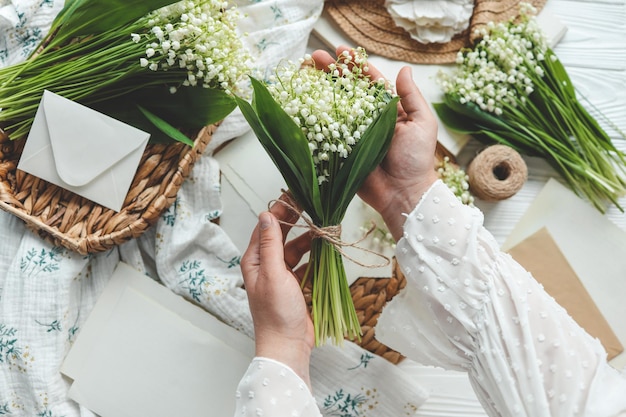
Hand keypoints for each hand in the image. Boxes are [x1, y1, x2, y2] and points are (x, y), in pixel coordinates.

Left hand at [241, 195, 314, 386]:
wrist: (288, 345)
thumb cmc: (276, 312)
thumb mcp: (273, 273)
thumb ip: (270, 244)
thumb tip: (266, 214)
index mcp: (255, 260)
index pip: (266, 226)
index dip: (280, 209)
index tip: (295, 194)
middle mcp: (266, 265)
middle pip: (282, 235)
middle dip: (297, 221)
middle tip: (313, 204)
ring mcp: (282, 275)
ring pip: (297, 249)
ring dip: (310, 239)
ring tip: (326, 228)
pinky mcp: (296, 285)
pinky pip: (307, 264)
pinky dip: (316, 256)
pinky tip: (327, 250)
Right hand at [312, 46, 438, 240]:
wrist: (403, 193)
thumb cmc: (416, 159)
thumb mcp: (421, 123)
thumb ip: (411, 97)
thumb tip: (404, 70)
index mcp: (387, 109)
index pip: (368, 81)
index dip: (354, 65)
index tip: (339, 50)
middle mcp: (367, 118)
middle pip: (346, 89)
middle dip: (330, 71)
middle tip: (313, 56)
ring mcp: (352, 133)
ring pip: (333, 106)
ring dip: (318, 88)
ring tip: (303, 72)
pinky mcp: (340, 150)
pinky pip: (326, 131)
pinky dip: (313, 118)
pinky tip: (301, 104)